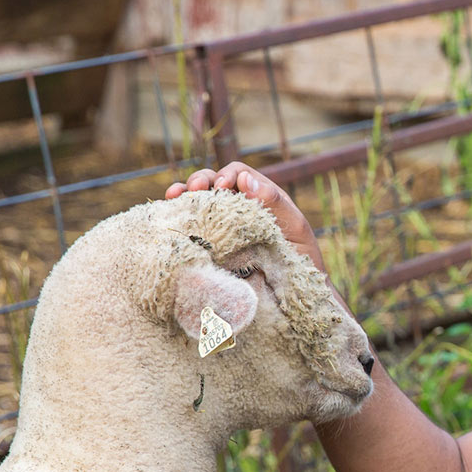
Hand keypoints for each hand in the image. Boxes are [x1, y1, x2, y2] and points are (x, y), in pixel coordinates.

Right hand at [166, 161, 325, 272]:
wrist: (295, 296)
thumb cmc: (302, 261)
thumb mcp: (296, 228)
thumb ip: (275, 203)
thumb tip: (245, 179)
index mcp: (260, 198)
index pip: (238, 174)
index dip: (227, 175)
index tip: (222, 186)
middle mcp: (239, 207)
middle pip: (213, 182)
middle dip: (202, 180)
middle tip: (196, 189)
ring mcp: (222, 226)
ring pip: (199, 201)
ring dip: (185, 194)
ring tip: (175, 195)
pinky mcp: (210, 246)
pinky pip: (192, 226)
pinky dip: (179, 215)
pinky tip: (170, 211)